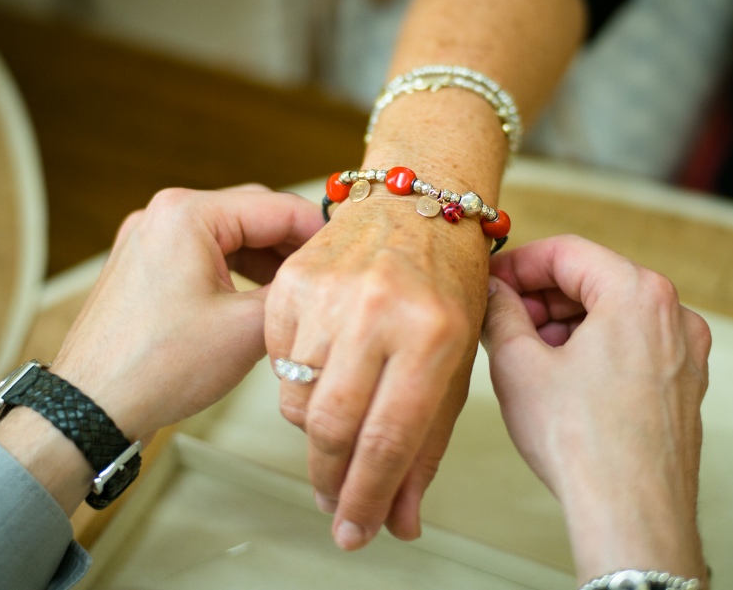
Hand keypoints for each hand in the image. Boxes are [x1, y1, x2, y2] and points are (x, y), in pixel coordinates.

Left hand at [50, 185, 324, 441]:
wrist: (90, 409)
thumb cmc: (156, 367)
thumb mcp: (246, 329)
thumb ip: (296, 293)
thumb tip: (328, 275)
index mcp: (186, 214)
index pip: (277, 206)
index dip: (321, 231)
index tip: (351, 253)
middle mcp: (162, 215)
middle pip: (252, 215)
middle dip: (294, 246)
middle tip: (331, 275)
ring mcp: (148, 239)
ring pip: (229, 237)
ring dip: (267, 260)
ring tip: (301, 293)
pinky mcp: (143, 267)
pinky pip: (204, 256)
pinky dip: (237, 273)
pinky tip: (261, 300)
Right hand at [264, 192, 486, 550]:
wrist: (418, 201)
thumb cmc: (447, 283)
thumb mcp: (456, 365)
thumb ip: (425, 447)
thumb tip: (398, 521)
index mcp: (432, 334)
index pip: (387, 440)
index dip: (366, 499)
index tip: (355, 532)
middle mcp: (380, 309)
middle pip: (332, 427)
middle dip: (329, 479)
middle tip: (333, 501)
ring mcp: (331, 290)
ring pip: (297, 399)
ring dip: (313, 430)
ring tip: (339, 421)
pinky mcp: (293, 279)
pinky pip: (277, 360)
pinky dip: (295, 382)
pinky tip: (323, 371)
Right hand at [482, 235, 709, 582]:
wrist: (630, 514)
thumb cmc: (583, 444)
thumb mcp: (519, 365)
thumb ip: (502, 313)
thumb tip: (497, 294)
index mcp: (638, 293)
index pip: (568, 252)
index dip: (520, 264)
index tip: (494, 283)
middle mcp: (674, 315)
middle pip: (595, 281)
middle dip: (543, 297)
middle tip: (502, 320)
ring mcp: (685, 354)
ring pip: (615, 316)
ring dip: (567, 325)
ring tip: (525, 355)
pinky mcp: (684, 388)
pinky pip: (634, 348)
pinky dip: (596, 351)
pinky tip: (560, 380)